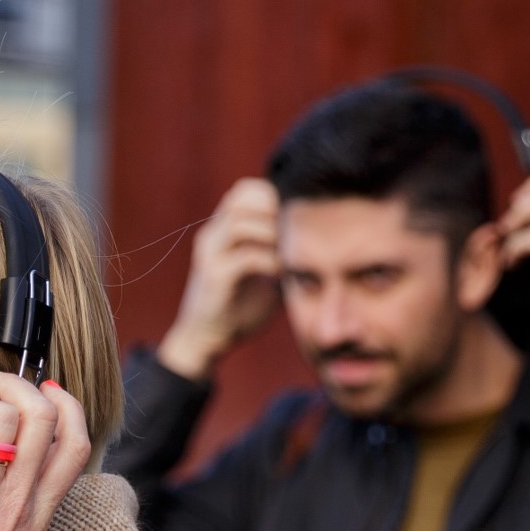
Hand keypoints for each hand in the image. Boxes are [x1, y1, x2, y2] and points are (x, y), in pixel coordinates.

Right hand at [156, 179, 283, 381]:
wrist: (207, 340)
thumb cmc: (239, 307)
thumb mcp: (265, 273)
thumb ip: (282, 254)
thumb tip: (322, 243)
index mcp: (222, 229)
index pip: (244, 190)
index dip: (272, 195)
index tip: (296, 215)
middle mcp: (212, 235)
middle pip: (241, 198)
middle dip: (274, 209)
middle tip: (298, 231)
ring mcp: (209, 254)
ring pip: (240, 221)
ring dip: (272, 232)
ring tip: (292, 250)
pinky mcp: (214, 277)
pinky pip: (246, 257)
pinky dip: (271, 260)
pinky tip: (285, 272)